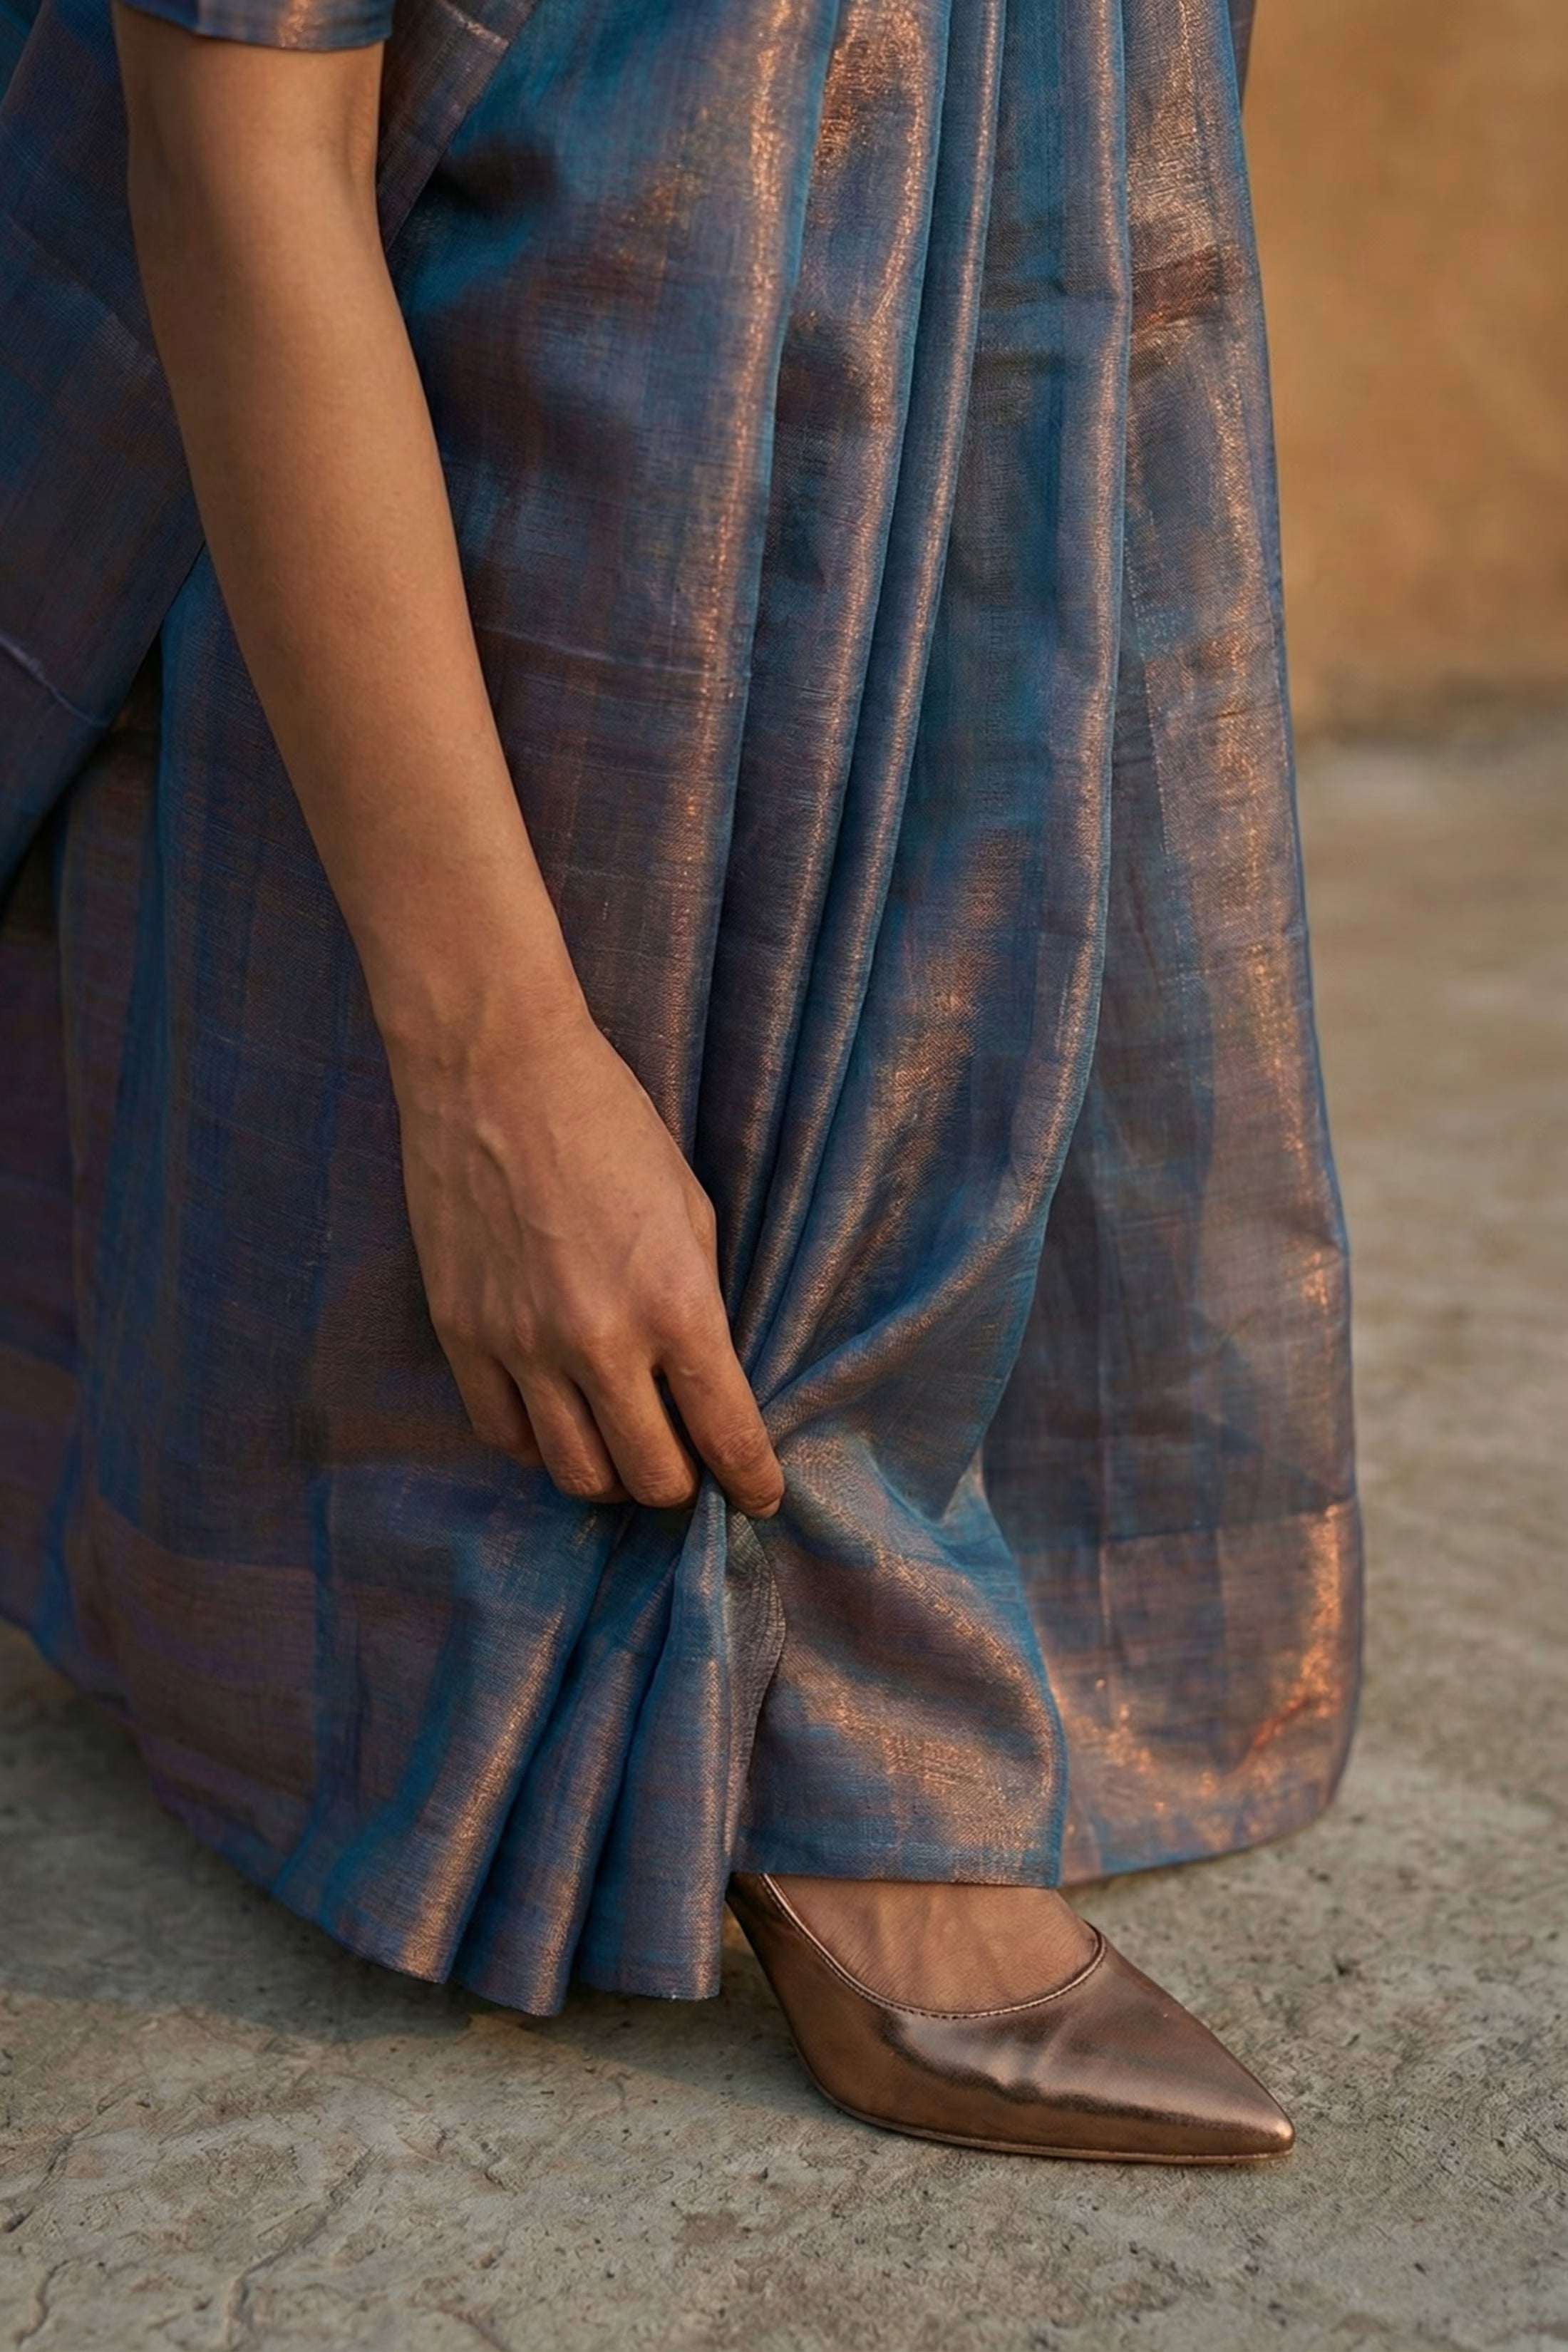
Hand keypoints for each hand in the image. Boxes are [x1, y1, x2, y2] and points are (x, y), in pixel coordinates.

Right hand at [388, 998, 784, 1516]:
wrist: (496, 1072)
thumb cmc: (610, 1125)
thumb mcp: (691, 1209)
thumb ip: (700, 1303)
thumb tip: (706, 1382)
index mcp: (676, 1304)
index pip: (728, 1436)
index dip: (753, 1484)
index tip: (760, 1498)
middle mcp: (601, 1342)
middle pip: (651, 1477)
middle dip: (681, 1484)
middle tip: (686, 1463)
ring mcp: (523, 1345)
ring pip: (576, 1474)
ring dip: (611, 1474)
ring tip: (622, 1445)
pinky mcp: (463, 1336)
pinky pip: (505, 1435)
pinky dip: (540, 1444)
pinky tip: (558, 1419)